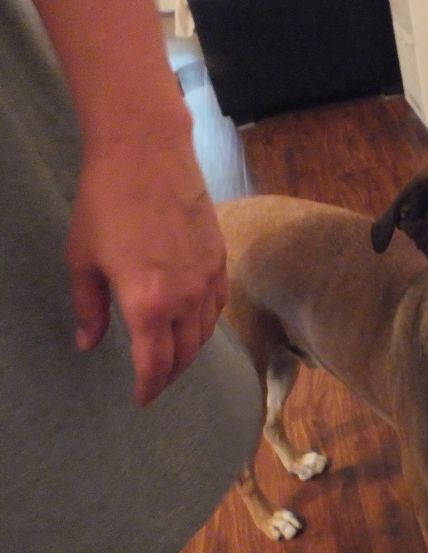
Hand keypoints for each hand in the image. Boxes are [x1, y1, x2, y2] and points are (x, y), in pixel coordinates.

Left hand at [66, 129, 227, 405]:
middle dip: (170, 374)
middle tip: (156, 382)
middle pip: (185, 354)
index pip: (155, 364)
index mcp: (148, 303)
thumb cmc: (106, 202)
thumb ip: (89, 308)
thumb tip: (88, 343)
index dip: (149, 387)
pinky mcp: (219, 259)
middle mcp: (185, 298)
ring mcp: (208, 279)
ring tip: (175, 357)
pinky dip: (207, 323)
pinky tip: (196, 322)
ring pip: (206, 332)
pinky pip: (218, 305)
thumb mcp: (83, 258)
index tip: (142, 399)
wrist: (147, 153)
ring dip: (190, 351)